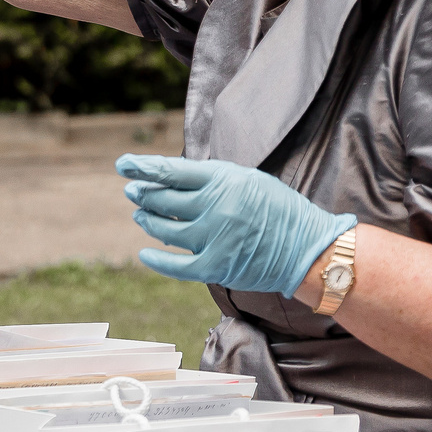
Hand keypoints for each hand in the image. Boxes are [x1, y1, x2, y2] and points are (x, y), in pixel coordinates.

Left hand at [117, 154, 355, 297]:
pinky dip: (157, 260)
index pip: (171, 171)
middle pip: (163, 199)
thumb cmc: (279, 210)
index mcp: (224, 180)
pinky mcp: (216, 266)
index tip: (123, 165)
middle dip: (143, 194)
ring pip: (165, 229)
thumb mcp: (248, 180)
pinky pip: (176, 265)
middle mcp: (215, 207)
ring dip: (148, 221)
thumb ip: (213, 178)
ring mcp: (214, 238)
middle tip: (132, 191)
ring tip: (140, 215)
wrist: (308, 249)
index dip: (143, 168)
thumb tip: (174, 178)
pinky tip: (144, 253)